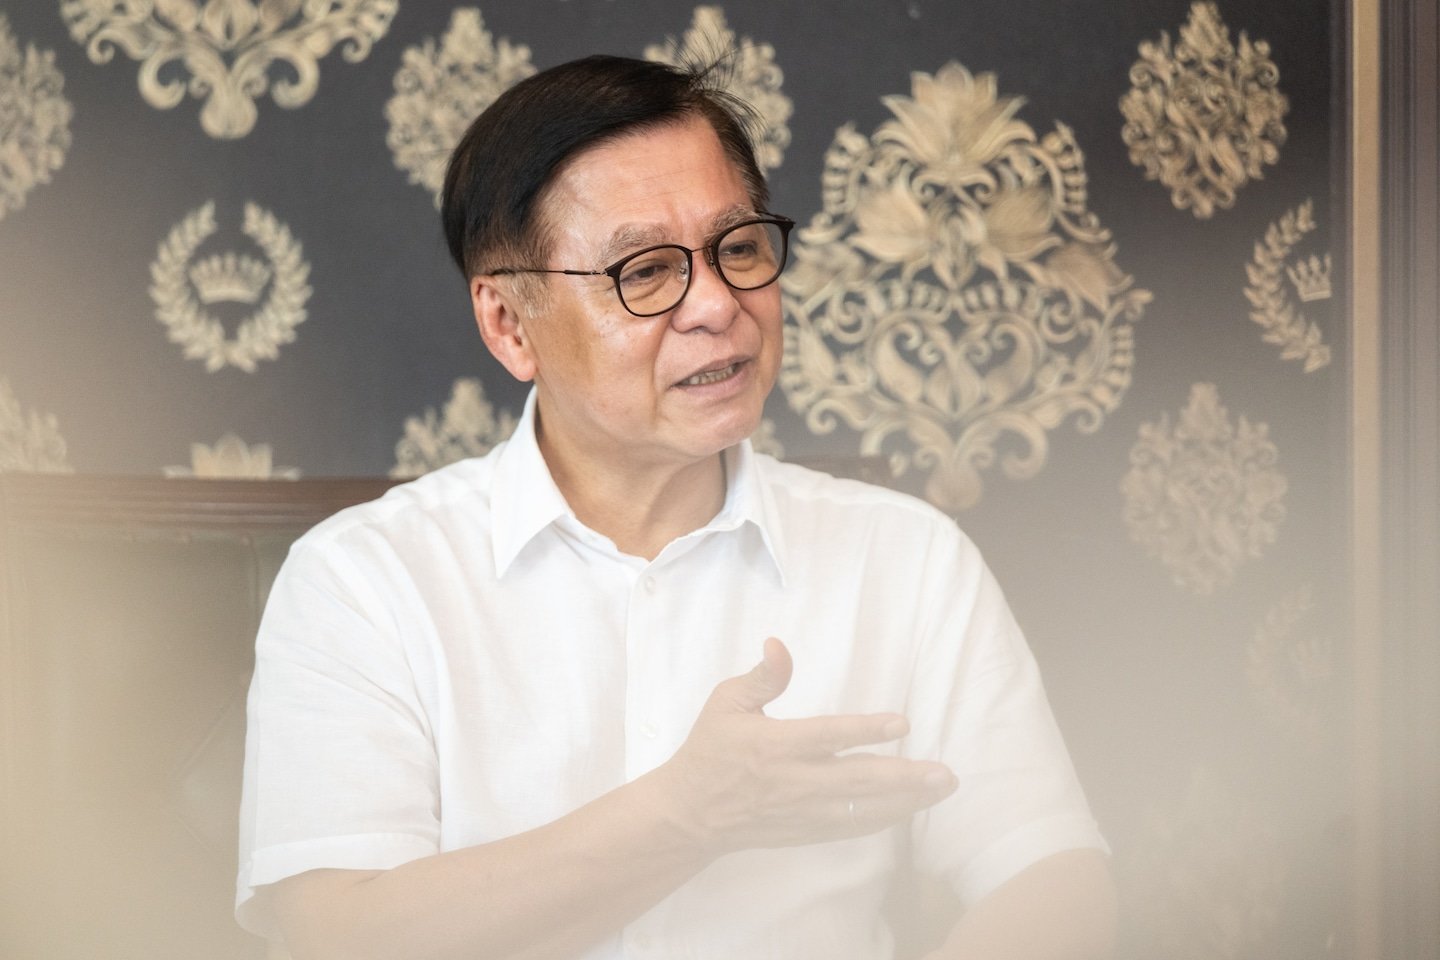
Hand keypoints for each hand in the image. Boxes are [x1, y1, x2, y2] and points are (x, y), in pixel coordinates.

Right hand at [650, 637, 957, 856]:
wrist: (689, 813)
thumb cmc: (710, 750)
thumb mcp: (726, 702)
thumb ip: (762, 677)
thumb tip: (779, 644)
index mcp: (773, 746)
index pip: (827, 737)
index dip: (865, 731)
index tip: (901, 724)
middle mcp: (792, 782)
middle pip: (856, 780)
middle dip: (904, 777)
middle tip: (945, 774)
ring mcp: (801, 812)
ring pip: (862, 809)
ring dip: (905, 801)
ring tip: (940, 790)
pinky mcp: (805, 832)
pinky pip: (851, 828)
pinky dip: (882, 819)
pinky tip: (908, 809)